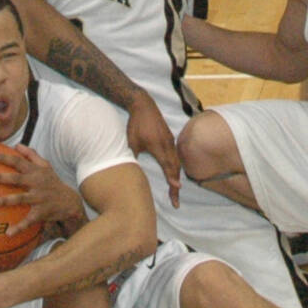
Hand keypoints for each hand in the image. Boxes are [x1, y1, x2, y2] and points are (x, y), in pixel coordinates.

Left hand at [0, 144, 84, 234]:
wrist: (70, 201)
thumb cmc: (53, 182)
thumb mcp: (46, 166)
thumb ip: (31, 155)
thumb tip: (17, 145)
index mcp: (35, 171)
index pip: (18, 161)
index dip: (4, 158)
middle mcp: (37, 182)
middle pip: (17, 178)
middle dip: (1, 178)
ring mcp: (39, 198)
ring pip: (20, 198)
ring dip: (5, 200)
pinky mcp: (42, 212)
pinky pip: (29, 220)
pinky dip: (19, 227)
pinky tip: (8, 233)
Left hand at [126, 90, 180, 206]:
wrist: (144, 105)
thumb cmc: (136, 124)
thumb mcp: (132, 142)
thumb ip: (133, 157)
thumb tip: (130, 172)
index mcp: (159, 147)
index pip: (167, 166)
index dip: (172, 179)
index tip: (176, 190)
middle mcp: (168, 145)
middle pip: (175, 168)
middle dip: (175, 186)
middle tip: (175, 202)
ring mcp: (170, 141)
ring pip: (176, 162)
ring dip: (176, 177)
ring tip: (175, 191)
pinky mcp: (169, 138)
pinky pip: (175, 156)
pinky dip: (175, 167)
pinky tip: (173, 174)